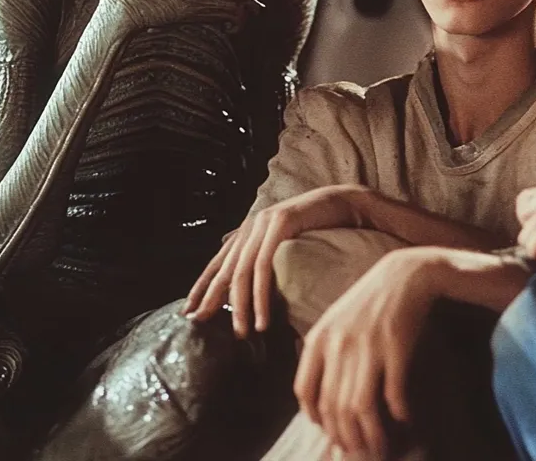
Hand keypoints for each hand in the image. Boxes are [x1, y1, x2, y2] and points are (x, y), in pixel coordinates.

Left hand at [184, 185, 367, 334]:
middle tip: (200, 325)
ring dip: (240, 307)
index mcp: (250, 228)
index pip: (218, 261)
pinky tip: (261, 319)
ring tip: (242, 333)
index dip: (201, 286)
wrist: (348, 202)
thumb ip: (260, 245)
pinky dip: (260, 297)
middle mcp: (253, 224)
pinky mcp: (280, 224)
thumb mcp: (284, 237)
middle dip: (211, 299)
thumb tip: (230, 251)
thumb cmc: (320, 222)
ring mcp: (265, 222)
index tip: (187, 310)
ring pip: (243, 273)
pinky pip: (263, 267)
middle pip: (225, 269)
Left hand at [296, 248, 438, 458]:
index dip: (315, 418)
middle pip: (333, 407)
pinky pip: (392, 393)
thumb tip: (319, 399)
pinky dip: (397, 412)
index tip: (330, 431)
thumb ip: (323, 352)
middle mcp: (339, 343)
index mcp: (320, 337)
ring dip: (371, 436)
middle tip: (359, 451)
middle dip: (345, 438)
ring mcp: (367, 345)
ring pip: (360, 408)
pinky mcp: (395, 347)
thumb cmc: (371, 301)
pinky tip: (403, 418)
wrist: (406, 274)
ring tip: (381, 448)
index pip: (305, 391)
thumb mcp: (337, 320)